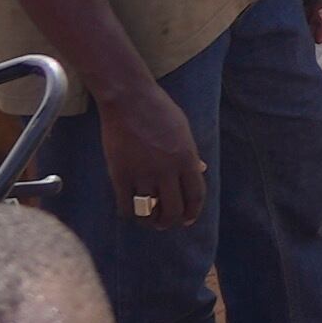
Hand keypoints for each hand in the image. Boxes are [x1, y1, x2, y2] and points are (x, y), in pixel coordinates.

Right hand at [98, 79, 209, 230]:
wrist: (129, 99)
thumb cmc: (159, 110)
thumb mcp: (183, 129)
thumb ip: (192, 153)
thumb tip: (201, 170)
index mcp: (186, 158)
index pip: (195, 196)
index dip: (193, 212)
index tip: (188, 220)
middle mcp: (166, 170)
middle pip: (173, 210)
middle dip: (172, 221)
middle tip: (167, 223)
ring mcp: (142, 173)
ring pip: (149, 213)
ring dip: (151, 221)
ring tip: (151, 220)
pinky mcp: (120, 175)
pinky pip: (127, 207)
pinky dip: (131, 214)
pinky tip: (133, 210)